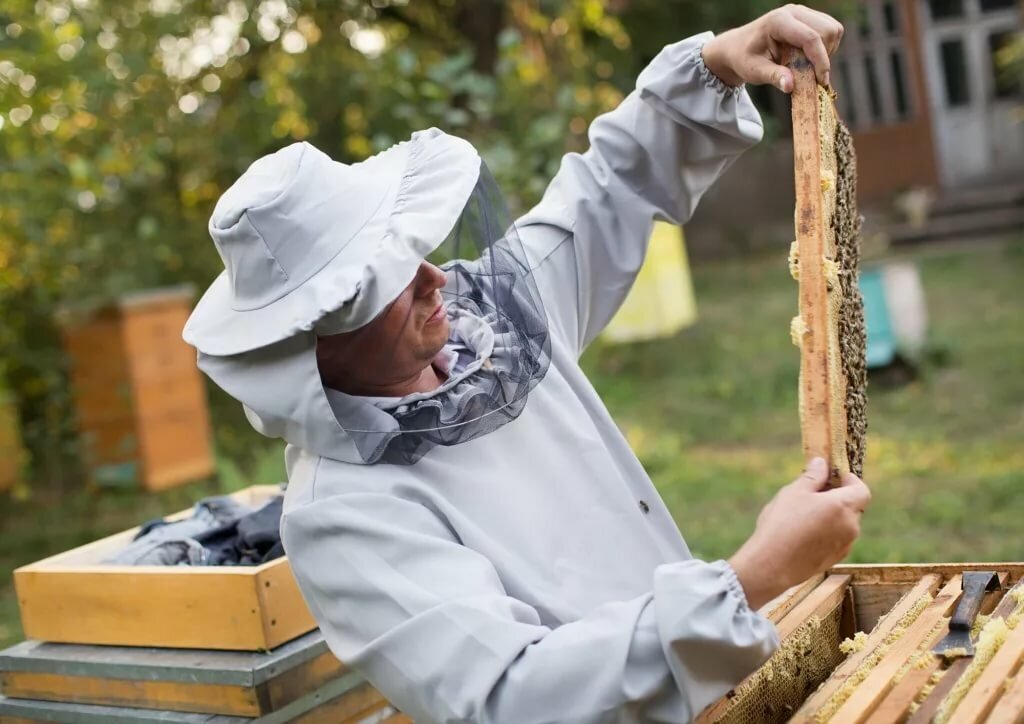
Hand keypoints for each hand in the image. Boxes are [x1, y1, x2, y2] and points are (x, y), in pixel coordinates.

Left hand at [701, 4, 843, 92]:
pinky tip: (810, 58)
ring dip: (828, 52)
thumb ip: (773, 77)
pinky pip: (831, 31)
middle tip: (811, 75)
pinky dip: (827, 47)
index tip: (821, 81)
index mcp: (778, 22)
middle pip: (827, 31)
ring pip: (834, 30)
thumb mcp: (754, 71)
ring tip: (808, 66)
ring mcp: (803, 12)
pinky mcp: (810, 18)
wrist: (738, 47)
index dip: (820, 60)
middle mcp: (794, 12)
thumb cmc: (744, 59)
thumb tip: (790, 86)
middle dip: (824, 56)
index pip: (810, 38)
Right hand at [728, 457, 870, 609]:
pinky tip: (803, 534)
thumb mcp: (793, 493)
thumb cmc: (781, 524)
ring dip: (832, 516)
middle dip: (838, 497)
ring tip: (804, 515)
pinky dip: (827, 533)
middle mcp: (850, 527)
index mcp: (843, 506)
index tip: (833, 476)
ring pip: (845, 524)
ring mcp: (844, 546)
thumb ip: (812, 476)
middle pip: (854, 507)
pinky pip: (837, 540)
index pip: (862, 490)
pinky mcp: (834, 559)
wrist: (771, 565)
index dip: (851, 481)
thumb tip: (822, 463)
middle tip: (814, 493)